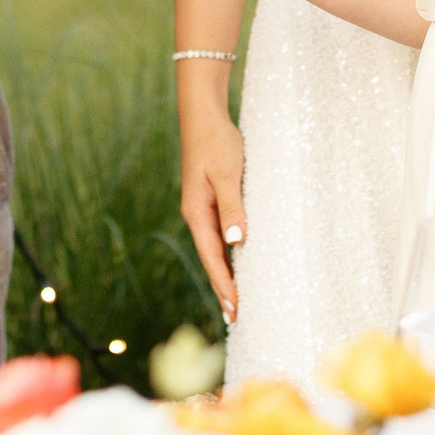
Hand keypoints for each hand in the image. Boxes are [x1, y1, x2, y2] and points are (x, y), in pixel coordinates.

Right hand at [179, 108, 247, 320]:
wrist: (204, 116)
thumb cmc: (217, 143)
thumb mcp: (228, 174)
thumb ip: (232, 207)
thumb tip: (236, 241)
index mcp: (197, 213)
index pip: (213, 258)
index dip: (224, 285)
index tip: (235, 310)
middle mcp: (197, 215)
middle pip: (211, 259)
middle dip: (223, 288)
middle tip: (235, 318)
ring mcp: (202, 209)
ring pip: (215, 249)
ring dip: (225, 273)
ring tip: (236, 299)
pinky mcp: (210, 200)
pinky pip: (219, 235)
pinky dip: (228, 253)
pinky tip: (237, 261)